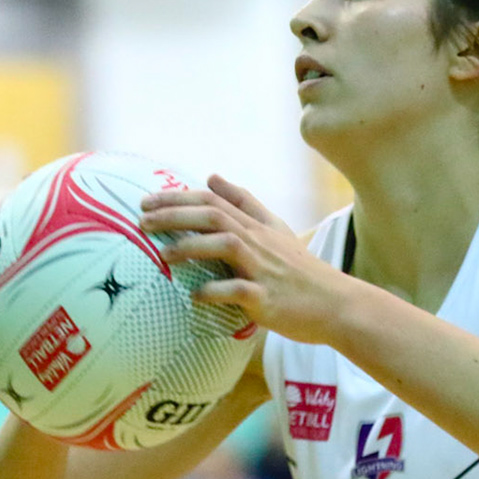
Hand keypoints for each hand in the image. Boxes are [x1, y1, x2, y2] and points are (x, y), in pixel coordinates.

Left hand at [140, 175, 348, 345]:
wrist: (336, 303)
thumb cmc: (300, 270)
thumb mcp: (275, 229)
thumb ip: (243, 203)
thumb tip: (211, 175)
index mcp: (257, 226)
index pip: (214, 200)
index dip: (179, 197)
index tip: (146, 201)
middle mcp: (259, 242)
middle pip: (214, 217)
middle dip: (175, 215)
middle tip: (142, 221)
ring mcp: (263, 269)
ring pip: (226, 246)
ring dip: (191, 247)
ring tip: (163, 255)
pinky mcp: (266, 298)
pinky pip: (238, 290)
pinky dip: (214, 290)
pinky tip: (194, 295)